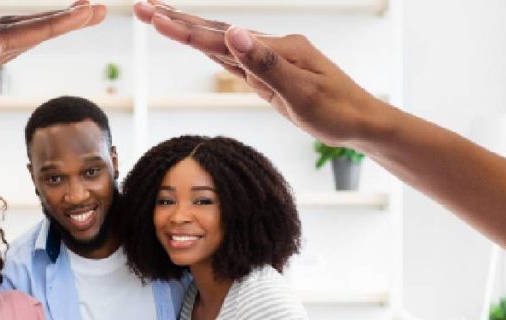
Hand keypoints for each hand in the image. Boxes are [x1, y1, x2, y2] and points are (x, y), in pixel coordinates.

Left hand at [0, 1, 106, 162]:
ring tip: (72, 19)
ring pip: (1, 34)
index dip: (52, 25)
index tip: (88, 12)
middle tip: (96, 10)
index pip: (10, 35)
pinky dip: (15, 42)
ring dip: (38, 27)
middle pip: (11, 26)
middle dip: (55, 19)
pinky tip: (22, 43)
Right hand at [132, 0, 390, 147]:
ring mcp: (271, 59)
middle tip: (141, 7)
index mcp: (275, 49)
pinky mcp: (272, 74)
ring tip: (160, 18)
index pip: (220, 38)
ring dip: (189, 30)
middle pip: (215, 31)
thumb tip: (235, 33)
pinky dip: (211, 47)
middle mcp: (270, 47)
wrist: (365, 123)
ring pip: (222, 42)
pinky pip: (234, 59)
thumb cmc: (338, 112)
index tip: (152, 17)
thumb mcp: (301, 92)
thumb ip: (266, 64)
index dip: (183, 29)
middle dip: (176, 19)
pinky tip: (201, 42)